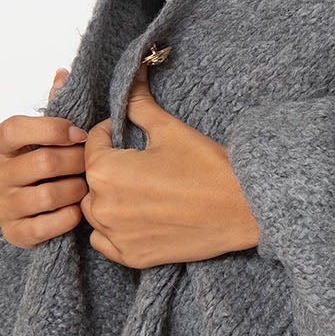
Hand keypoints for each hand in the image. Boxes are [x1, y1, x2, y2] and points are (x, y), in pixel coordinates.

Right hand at [0, 65, 88, 247]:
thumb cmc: (53, 161)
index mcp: (1, 144)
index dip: (50, 129)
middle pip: (41, 163)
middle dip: (76, 162)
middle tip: (96, 163)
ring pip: (46, 196)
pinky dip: (67, 218)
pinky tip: (79, 211)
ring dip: (76, 191)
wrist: (44, 208)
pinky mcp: (13, 233)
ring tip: (90, 187)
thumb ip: (59, 105)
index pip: (14, 129)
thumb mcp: (55, 133)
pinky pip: (44, 227)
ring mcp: (3, 205)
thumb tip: (63, 73)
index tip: (81, 133)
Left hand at [81, 64, 261, 267]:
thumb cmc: (208, 167)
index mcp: (106, 171)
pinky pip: (105, 242)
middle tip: (139, 162)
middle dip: (109, 167)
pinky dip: (114, 230)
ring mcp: (116, 236)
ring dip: (109, 198)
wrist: (243, 207)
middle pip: (91, 179)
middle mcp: (103, 207)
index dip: (111, 133)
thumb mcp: (169, 129)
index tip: (127, 133)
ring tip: (140, 189)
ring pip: (95, 211)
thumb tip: (131, 78)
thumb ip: (139, 104)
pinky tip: (138, 217)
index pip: (92, 143)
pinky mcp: (132, 258)